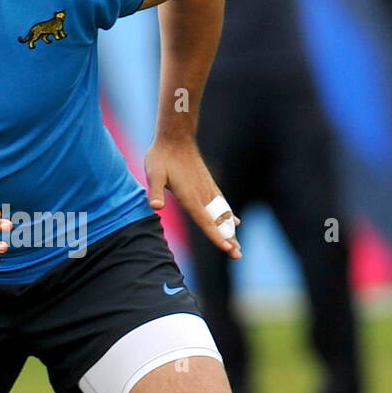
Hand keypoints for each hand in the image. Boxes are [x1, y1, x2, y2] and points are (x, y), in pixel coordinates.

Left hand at [145, 135, 240, 258]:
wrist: (175, 137)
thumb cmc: (161, 157)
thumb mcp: (154, 173)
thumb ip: (155, 191)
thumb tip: (156, 206)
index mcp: (189, 196)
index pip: (205, 221)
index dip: (216, 235)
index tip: (227, 247)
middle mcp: (202, 195)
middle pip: (217, 222)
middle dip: (228, 239)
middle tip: (238, 255)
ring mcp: (207, 189)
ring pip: (222, 214)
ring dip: (230, 231)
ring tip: (237, 247)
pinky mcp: (208, 184)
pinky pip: (221, 204)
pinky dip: (228, 216)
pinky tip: (235, 222)